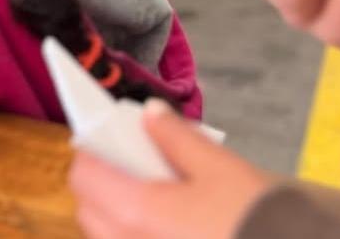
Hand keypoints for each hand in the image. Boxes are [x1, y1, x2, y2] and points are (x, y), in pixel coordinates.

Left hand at [69, 101, 272, 238]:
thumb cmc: (256, 217)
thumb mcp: (219, 166)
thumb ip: (175, 137)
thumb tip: (148, 114)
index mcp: (136, 213)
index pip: (84, 177)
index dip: (92, 151)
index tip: (108, 137)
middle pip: (90, 213)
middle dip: (101, 185)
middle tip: (133, 164)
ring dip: (118, 216)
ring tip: (155, 197)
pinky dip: (139, 237)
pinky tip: (171, 226)